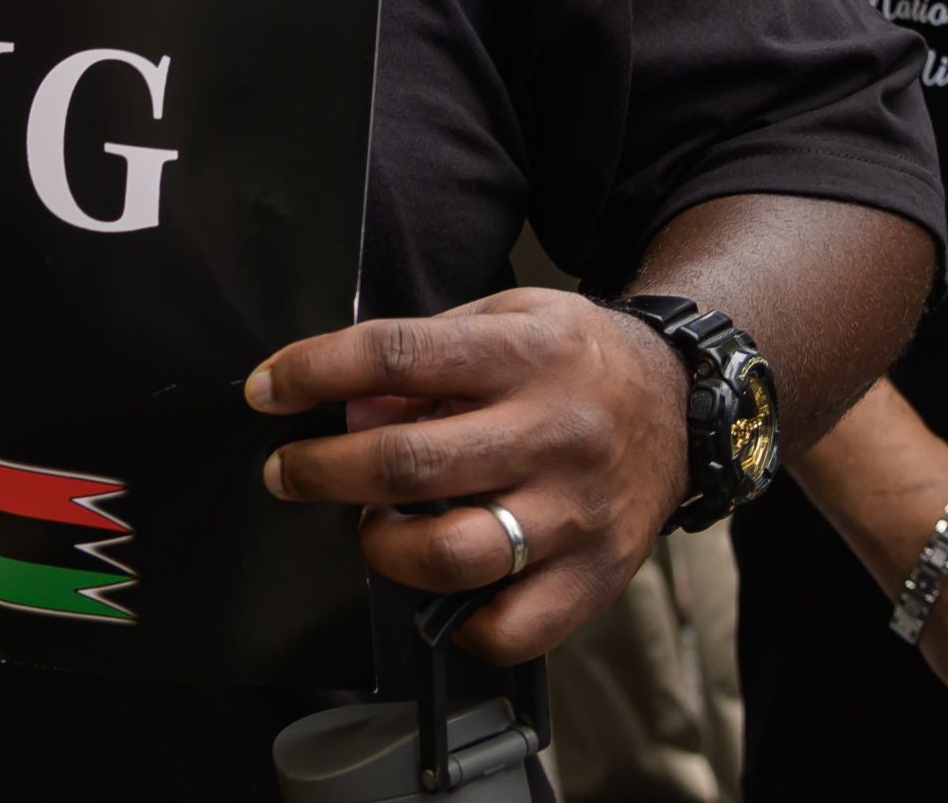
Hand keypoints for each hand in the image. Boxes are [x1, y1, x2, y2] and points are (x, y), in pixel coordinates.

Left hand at [244, 288, 689, 664]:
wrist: (680, 401)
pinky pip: (510, 628)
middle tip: (286, 471)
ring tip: (373, 525)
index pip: (395, 356)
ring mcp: (574, 512)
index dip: (314, 372)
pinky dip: (459, 622)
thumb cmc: (571, 359)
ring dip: (382, 545)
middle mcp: (550, 433)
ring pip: (451, 554)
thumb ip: (424, 354)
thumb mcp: (502, 319)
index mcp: (522, 354)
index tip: (266, 389)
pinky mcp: (594, 577)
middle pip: (408, 464)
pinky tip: (441, 588)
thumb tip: (345, 407)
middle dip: (320, 470)